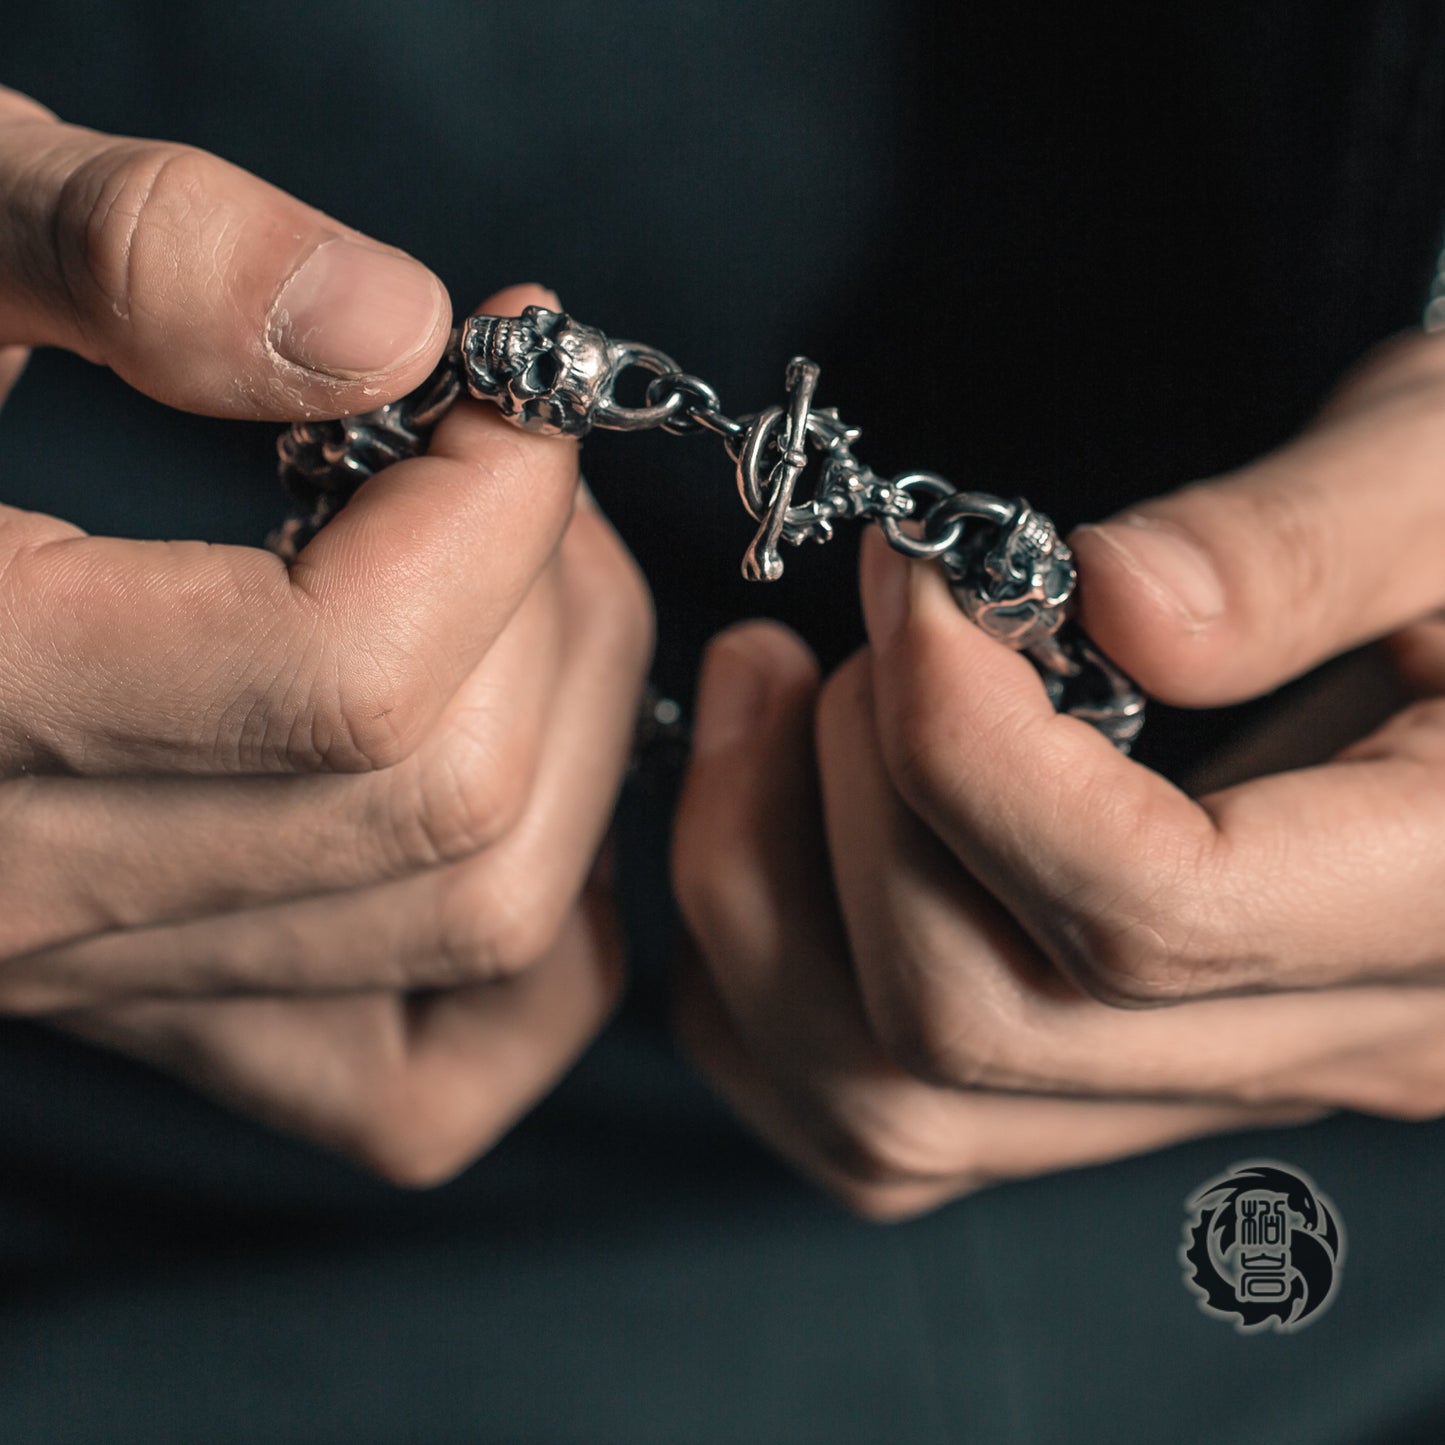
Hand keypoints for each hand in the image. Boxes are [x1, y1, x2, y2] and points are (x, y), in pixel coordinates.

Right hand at [0, 88, 652, 1182]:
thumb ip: (120, 247)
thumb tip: (394, 325)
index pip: (352, 671)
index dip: (499, 504)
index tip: (515, 377)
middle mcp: (23, 894)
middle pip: (451, 803)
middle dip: (554, 602)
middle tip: (515, 467)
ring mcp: (105, 980)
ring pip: (475, 924)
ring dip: (574, 733)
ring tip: (521, 584)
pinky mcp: (164, 1019)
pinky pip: (428, 1072)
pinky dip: (534, 944)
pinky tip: (517, 780)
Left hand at [672, 328, 1444, 1218]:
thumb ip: (1307, 540)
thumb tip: (1116, 606)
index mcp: (1438, 903)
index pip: (1140, 909)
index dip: (967, 739)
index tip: (915, 581)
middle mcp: (1310, 1044)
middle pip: (972, 1022)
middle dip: (849, 798)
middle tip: (850, 632)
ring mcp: (1190, 1082)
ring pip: (893, 1105)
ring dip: (765, 894)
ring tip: (766, 700)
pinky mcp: (1098, 1071)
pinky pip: (872, 1117)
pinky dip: (765, 981)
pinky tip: (767, 824)